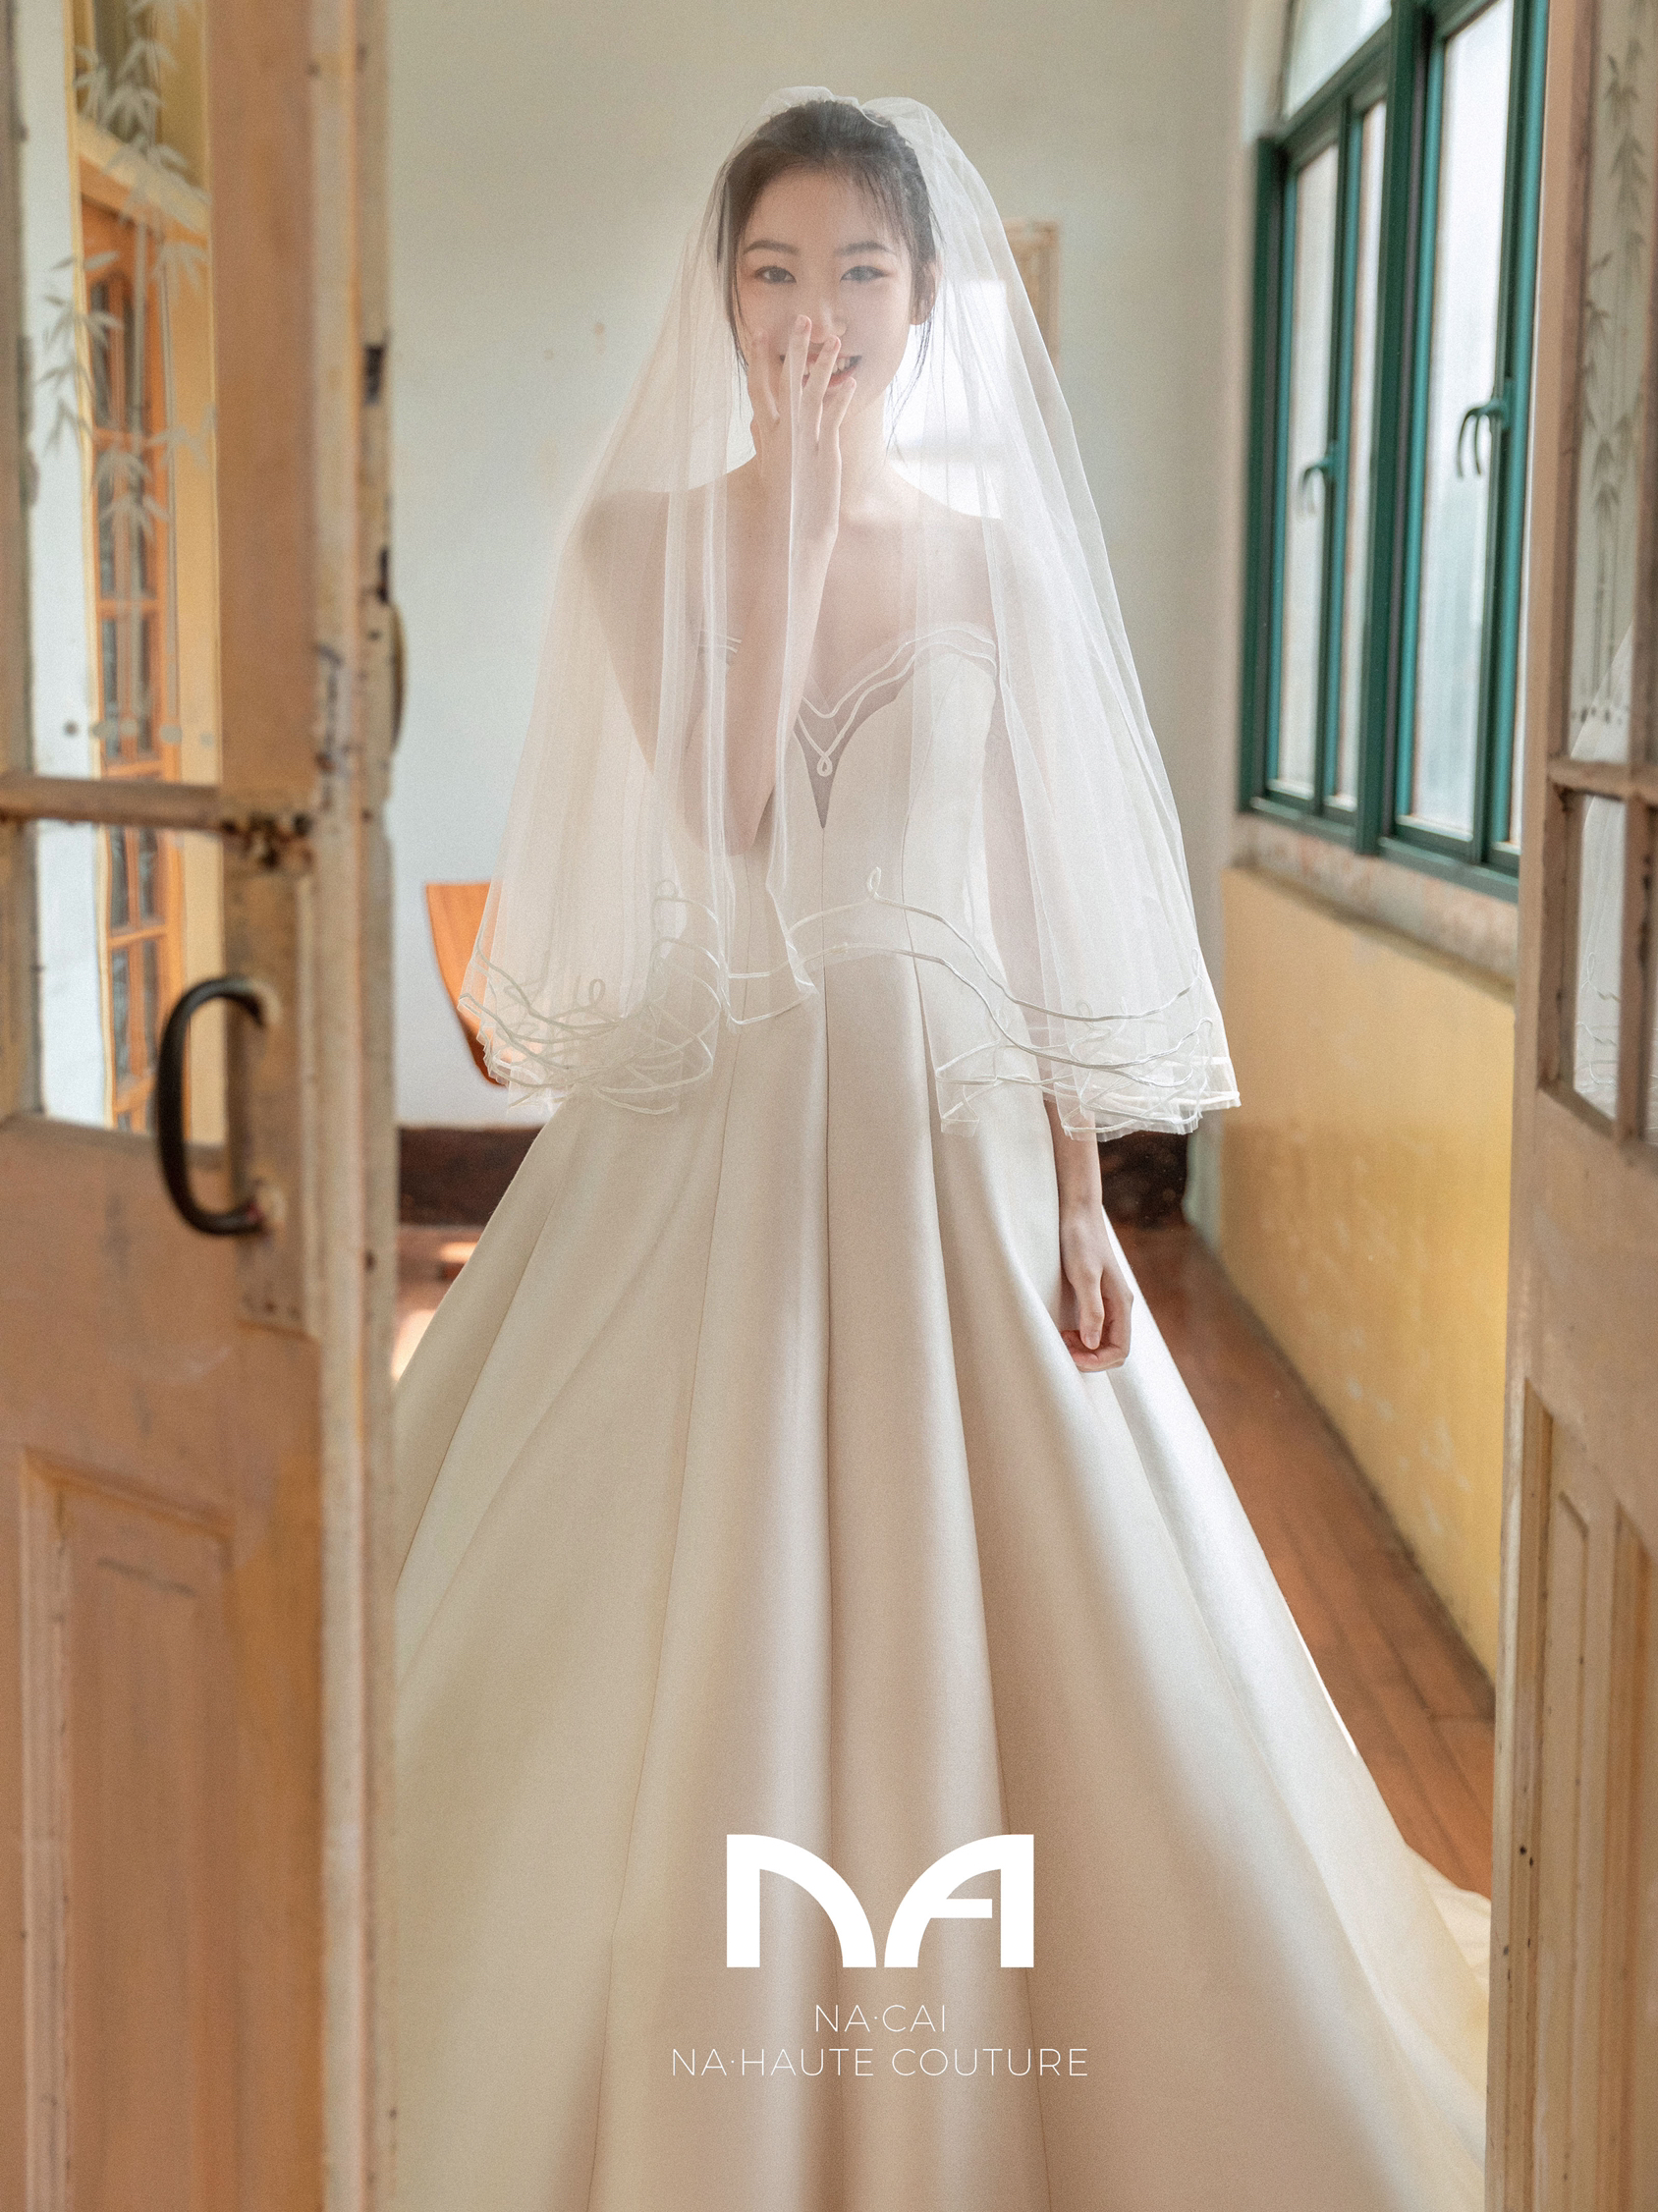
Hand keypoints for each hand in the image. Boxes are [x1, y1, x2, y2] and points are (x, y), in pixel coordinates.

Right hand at [745, 315, 855, 550]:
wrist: (792, 541)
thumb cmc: (784, 510)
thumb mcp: (769, 472)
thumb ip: (762, 443)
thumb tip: (754, 422)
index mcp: (767, 439)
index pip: (759, 390)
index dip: (759, 359)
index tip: (761, 332)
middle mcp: (781, 438)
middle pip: (782, 383)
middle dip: (791, 349)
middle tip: (802, 319)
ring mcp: (802, 445)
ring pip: (810, 394)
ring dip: (822, 365)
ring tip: (835, 340)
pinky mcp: (823, 456)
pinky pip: (832, 420)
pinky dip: (841, 400)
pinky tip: (851, 382)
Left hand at [1056, 1198, 1133, 1371]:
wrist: (1078, 1213)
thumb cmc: (1080, 1241)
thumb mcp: (1084, 1275)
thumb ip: (1091, 1310)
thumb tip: (1093, 1343)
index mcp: (1121, 1303)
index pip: (1120, 1350)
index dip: (1097, 1361)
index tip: (1071, 1358)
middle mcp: (1119, 1306)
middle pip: (1113, 1349)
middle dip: (1090, 1358)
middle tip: (1062, 1350)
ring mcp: (1110, 1302)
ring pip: (1104, 1341)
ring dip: (1084, 1349)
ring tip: (1061, 1341)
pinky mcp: (1098, 1296)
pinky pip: (1096, 1328)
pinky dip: (1081, 1337)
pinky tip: (1064, 1331)